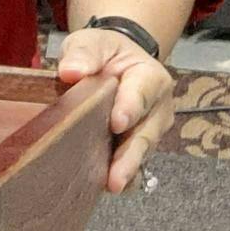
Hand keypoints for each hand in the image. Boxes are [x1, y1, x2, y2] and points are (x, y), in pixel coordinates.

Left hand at [56, 26, 172, 193]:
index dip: (130, 109)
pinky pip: (136, 165)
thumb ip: (84, 54)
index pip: (142, 93)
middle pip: (146, 133)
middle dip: (130, 155)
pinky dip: (124, 176)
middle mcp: (159, 107)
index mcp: (151, 77)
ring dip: (127, 170)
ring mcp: (152, 130)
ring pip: (141, 152)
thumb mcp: (92, 42)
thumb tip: (70, 72)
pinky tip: (109, 187)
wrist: (116, 63)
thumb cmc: (104, 52)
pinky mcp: (140, 146)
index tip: (117, 123)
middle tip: (115, 175)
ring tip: (113, 186)